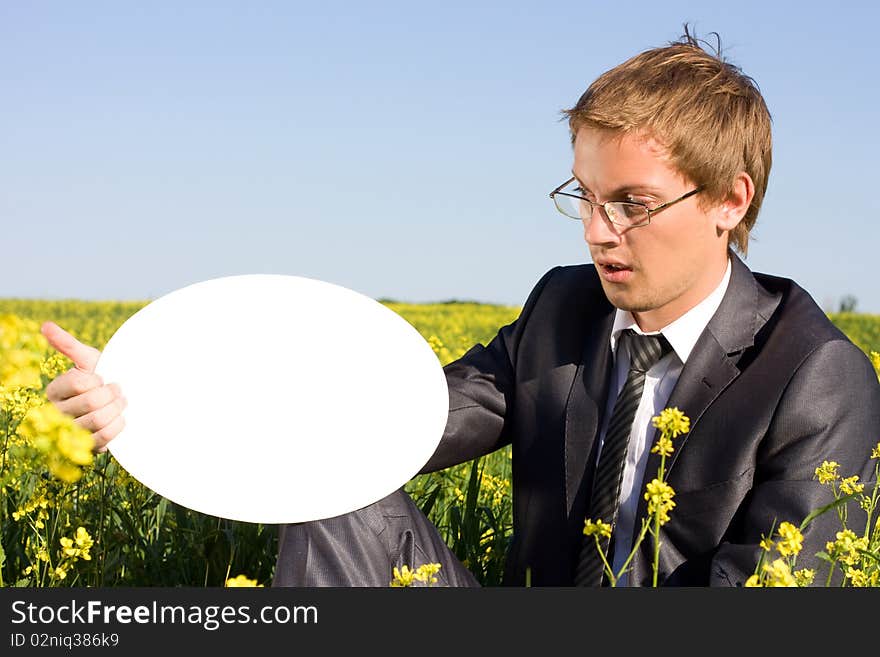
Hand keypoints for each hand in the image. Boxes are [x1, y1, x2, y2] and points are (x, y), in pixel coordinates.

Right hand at [41, 321, 126, 452]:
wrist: (118, 400)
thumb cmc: (100, 377)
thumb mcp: (87, 359)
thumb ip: (68, 344)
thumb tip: (46, 325)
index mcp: (54, 391)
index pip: (78, 382)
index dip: (98, 379)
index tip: (104, 377)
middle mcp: (58, 414)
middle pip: (92, 402)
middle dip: (112, 393)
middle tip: (118, 390)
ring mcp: (72, 432)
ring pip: (98, 420)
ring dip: (117, 408)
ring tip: (121, 402)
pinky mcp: (87, 447)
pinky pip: (104, 438)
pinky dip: (118, 425)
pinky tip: (121, 417)